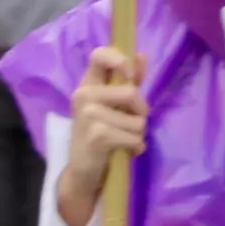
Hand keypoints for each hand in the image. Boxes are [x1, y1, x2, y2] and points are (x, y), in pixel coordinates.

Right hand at [56, 45, 147, 225]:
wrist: (83, 171)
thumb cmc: (101, 133)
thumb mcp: (113, 104)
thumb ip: (128, 80)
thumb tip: (141, 55)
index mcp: (88, 84)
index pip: (99, 55)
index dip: (119, 59)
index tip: (130, 76)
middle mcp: (83, 95)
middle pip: (131, 92)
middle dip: (140, 111)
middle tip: (130, 123)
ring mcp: (88, 115)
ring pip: (137, 120)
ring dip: (138, 134)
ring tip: (124, 140)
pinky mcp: (97, 136)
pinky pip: (134, 137)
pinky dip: (136, 147)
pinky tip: (126, 151)